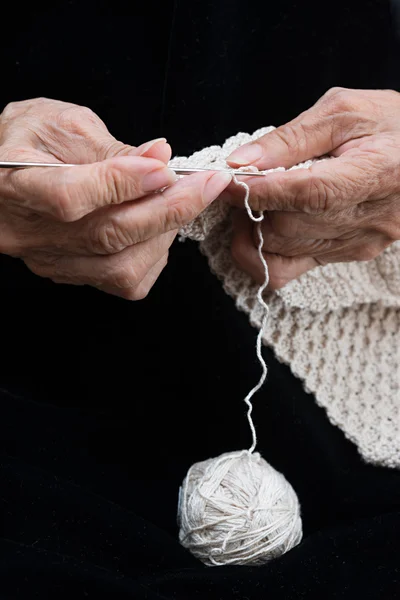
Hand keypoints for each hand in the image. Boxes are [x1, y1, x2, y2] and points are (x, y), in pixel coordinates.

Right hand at [0, 98, 230, 298]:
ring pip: (121, 266)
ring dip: (164, 233)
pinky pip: (124, 282)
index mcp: (15, 184)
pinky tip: (157, 228)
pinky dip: (154, 255)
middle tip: (206, 185)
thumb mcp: (64, 124)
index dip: (123, 183)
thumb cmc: (30, 140)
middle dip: (170, 209)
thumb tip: (161, 157)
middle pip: (107, 236)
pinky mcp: (69, 275)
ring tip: (177, 200)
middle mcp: (30, 232)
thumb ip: (112, 146)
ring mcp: (50, 260)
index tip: (165, 167)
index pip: (70, 197)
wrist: (1, 172)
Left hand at [226, 88, 399, 288]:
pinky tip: (263, 228)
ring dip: (256, 226)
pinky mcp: (350, 254)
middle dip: (252, 206)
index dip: (261, 190)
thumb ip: (291, 136)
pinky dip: (265, 251)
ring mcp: (360, 242)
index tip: (227, 180)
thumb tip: (242, 161)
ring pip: (285, 249)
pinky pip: (291, 269)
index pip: (308, 192)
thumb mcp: (343, 111)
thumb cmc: (390, 125)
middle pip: (289, 226)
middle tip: (240, 183)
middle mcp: (372, 217)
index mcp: (377, 173)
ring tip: (256, 199)